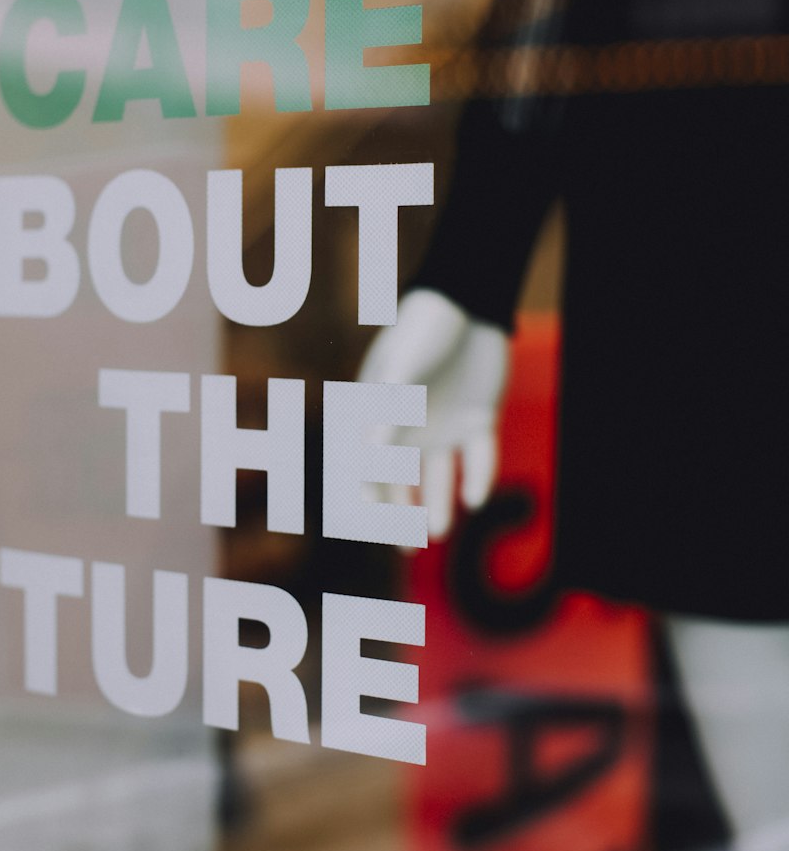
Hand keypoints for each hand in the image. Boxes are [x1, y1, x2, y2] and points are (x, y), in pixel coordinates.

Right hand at [357, 289, 509, 538]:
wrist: (470, 302)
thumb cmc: (424, 330)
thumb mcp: (400, 370)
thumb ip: (386, 411)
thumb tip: (370, 456)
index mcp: (384, 415)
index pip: (373, 465)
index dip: (372, 495)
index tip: (373, 521)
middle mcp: (412, 425)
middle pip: (405, 481)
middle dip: (403, 516)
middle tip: (406, 548)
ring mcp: (446, 424)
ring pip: (440, 477)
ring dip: (438, 504)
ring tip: (438, 531)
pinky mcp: (480, 418)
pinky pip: (478, 457)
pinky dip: (478, 477)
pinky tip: (476, 497)